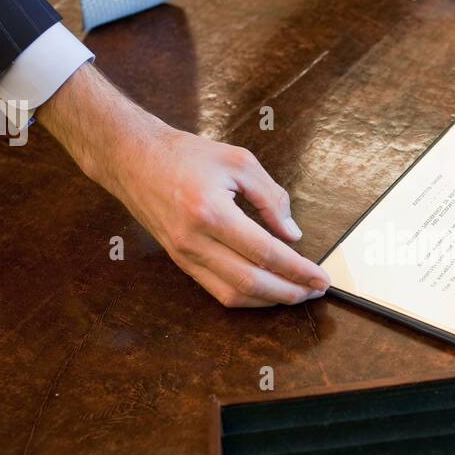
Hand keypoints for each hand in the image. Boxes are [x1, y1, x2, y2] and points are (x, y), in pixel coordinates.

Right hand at [38, 63, 329, 307]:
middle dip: (290, 291)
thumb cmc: (185, 155)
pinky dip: (247, 297)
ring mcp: (184, 255)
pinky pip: (216, 291)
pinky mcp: (180, 262)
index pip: (265, 252)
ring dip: (270, 300)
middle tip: (316, 291)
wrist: (133, 159)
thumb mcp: (238, 162)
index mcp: (211, 212)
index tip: (321, 277)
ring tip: (297, 294)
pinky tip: (268, 291)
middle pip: (252, 282)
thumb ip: (271, 198)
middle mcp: (195, 240)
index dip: (298, 269)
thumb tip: (293, 234)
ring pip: (233, 294)